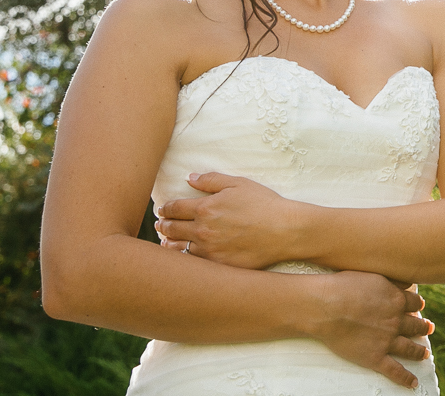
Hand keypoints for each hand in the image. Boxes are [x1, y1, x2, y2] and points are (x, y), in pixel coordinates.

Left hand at [154, 172, 298, 269]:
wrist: (284, 231)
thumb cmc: (264, 204)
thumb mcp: (239, 184)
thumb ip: (211, 180)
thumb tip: (189, 178)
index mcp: (205, 207)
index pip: (174, 208)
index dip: (165, 208)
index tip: (162, 209)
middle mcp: (202, 230)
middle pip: (171, 228)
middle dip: (163, 225)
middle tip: (160, 224)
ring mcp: (209, 250)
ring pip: (177, 248)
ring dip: (169, 243)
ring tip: (165, 241)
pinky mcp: (217, 266)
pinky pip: (193, 264)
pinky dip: (184, 259)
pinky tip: (183, 256)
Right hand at [301, 271, 433, 389]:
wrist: (326, 307)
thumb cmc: (344, 287)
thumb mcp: (374, 275)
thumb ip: (392, 281)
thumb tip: (406, 282)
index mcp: (396, 300)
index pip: (415, 303)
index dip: (418, 305)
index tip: (419, 307)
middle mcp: (396, 321)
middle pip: (416, 325)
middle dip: (424, 327)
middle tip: (428, 328)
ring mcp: (387, 341)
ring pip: (410, 348)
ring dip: (420, 351)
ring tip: (425, 354)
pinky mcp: (375, 357)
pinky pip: (395, 370)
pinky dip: (405, 378)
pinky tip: (412, 383)